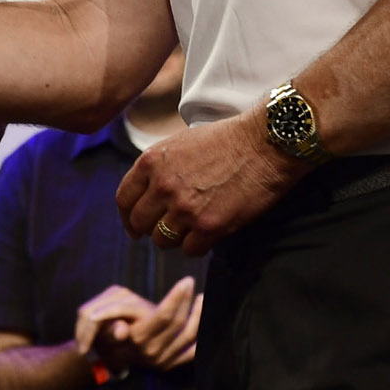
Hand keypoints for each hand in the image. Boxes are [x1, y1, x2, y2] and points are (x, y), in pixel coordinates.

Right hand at [79, 277, 199, 373]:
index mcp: (136, 337)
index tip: (186, 281)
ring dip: (199, 315)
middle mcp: (151, 350)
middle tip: (191, 282)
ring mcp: (161, 360)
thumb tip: (121, 331)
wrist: (104, 356)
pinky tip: (206, 323)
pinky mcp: (168, 364)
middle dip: (187, 300)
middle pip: (178, 322)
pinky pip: (191, 354)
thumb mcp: (96, 322)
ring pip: (188, 336)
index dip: (177, 298)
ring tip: (203, 298)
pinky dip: (201, 340)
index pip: (164, 316)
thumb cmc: (101, 330)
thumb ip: (109, 320)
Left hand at [116, 115, 302, 255]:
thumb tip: (148, 192)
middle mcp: (162, 187)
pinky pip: (190, 250)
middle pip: (140, 223)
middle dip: (150, 229)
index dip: (126, 218)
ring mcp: (185, 208)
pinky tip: (208, 236)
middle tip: (166, 231)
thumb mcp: (179, 143)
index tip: (134, 228)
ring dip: (174, 239)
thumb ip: (158, 168)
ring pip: (162, 240)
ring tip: (190, 231)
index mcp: (150, 162)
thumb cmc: (227, 139)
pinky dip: (197, 247)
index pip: (124, 199)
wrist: (266, 143)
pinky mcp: (210, 225)